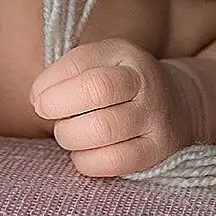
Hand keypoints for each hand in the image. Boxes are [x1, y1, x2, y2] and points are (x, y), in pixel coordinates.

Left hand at [29, 38, 200, 177]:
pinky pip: (115, 161)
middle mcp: (145, 82)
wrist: (178, 107)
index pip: (81, 61)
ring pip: (103, 128)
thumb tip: (37, 99)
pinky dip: (87, 161)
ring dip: (70, 135)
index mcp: (125, 54)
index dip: (50, 81)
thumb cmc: (121, 87)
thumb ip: (67, 75)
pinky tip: (83, 154)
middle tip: (51, 115)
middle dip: (58, 106)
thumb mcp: (100, 65)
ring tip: (68, 134)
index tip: (38, 95)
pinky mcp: (157, 151)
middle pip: (95, 90)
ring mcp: (155, 118)